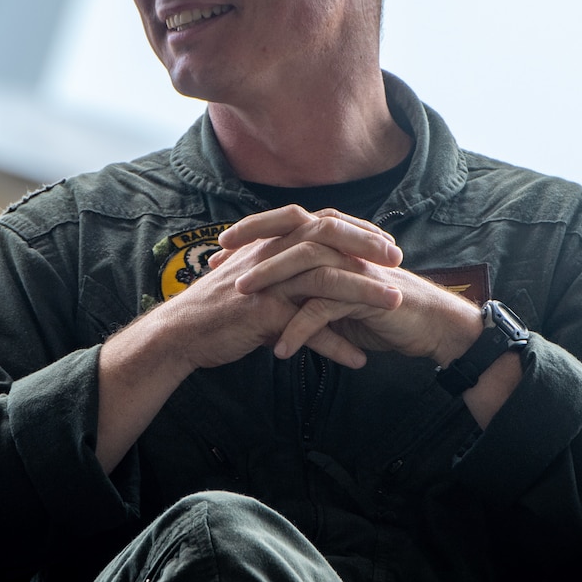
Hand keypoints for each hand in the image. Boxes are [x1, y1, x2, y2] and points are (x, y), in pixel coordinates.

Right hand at [150, 207, 400, 370]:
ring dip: (364, 292)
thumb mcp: (254, 275)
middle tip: (399, 261)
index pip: (322, 221)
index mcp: (271, 241)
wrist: (181, 332)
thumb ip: (285, 266)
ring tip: (395, 304)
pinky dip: (335, 344)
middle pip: (327, 238)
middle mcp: (270, 254)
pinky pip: (307, 327)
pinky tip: (358, 359)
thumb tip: (318, 268)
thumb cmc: (220, 306)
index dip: (356, 229)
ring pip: (324, 279)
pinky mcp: (261, 313)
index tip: (385, 242)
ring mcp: (266, 283)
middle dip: (367, 246)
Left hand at [217, 207, 481, 364]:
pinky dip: (302, 329)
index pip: (291, 222)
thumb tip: (270, 294)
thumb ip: (308, 289)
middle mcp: (346, 248)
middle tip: (220, 260)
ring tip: (242, 298)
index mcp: (337, 242)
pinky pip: (327, 309)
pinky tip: (281, 349)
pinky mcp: (368, 297)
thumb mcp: (337, 297)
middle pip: (295, 231)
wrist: (429, 328)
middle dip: (254, 242)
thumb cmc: (381, 311)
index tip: (220, 246)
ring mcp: (357, 269)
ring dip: (271, 279)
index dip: (255, 229)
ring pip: (308, 263)